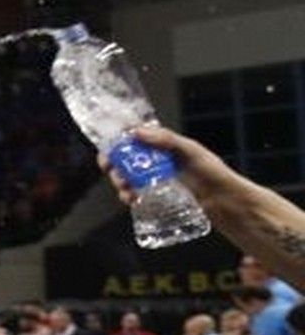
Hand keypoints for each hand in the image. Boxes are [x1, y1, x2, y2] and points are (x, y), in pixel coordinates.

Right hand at [101, 124, 232, 204]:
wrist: (225, 202)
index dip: (117, 140)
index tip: (108, 146)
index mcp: (163, 145)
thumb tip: (138, 133)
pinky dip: (128, 196)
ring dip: (119, 182)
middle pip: (124, 158)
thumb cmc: (213, 173)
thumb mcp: (192, 151)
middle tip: (111, 170)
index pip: (134, 137)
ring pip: (126, 177)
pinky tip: (131, 200)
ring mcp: (154, 178)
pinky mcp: (155, 196)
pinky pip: (135, 193)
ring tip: (125, 190)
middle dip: (113, 163)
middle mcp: (156, 161)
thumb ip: (167, 140)